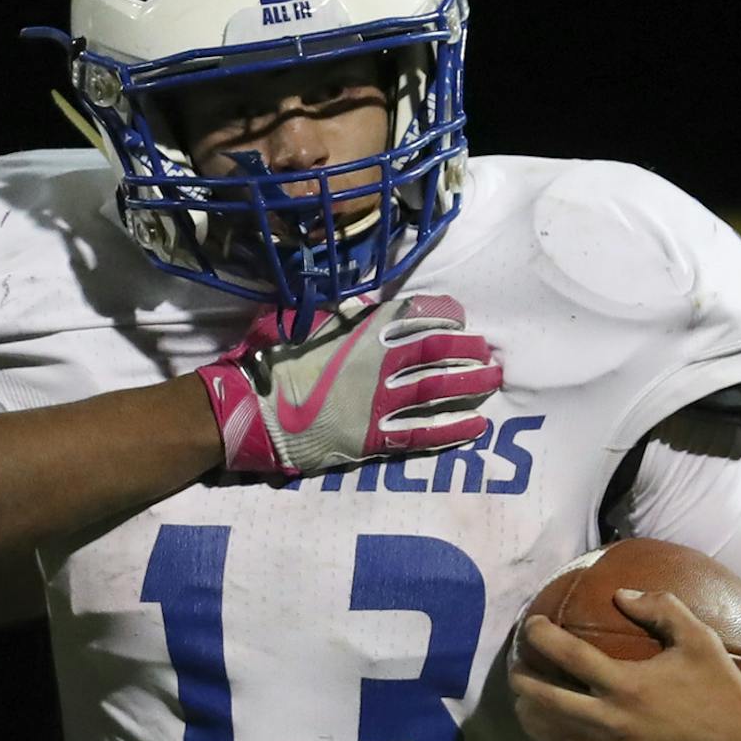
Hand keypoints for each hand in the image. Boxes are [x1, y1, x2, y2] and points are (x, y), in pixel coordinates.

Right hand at [195, 294, 501, 475]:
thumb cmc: (266, 360)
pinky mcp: (371, 436)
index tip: (461, 317)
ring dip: (469, 384)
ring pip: (436, 389)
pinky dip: (452, 429)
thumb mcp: (299, 320)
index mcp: (359, 330)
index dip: (444, 315)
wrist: (247, 409)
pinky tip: (477, 426)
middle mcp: (376, 363)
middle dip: (467, 349)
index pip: (415, 315)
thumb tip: (362, 304)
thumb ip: (338, 314)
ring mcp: (376, 402)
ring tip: (493, 381)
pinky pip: (421, 433)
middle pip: (437, 351)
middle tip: (489, 352)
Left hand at [511, 590, 740, 740]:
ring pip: (547, 734)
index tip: (533, 625)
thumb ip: (661, 609)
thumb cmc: (723, 691)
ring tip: (525, 696)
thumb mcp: (700, 640)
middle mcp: (612, 721)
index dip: (539, 635)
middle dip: (520, 679)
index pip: (565, 654)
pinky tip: (549, 729)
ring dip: (528, 713)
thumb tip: (620, 594)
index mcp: (627, 684)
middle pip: (542, 699)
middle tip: (517, 664)